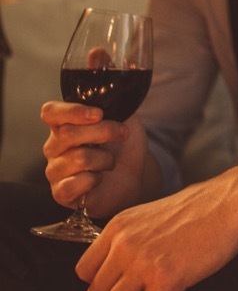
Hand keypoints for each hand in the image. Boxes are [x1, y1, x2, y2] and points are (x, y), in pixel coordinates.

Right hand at [40, 101, 146, 217]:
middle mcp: (54, 147)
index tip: (98, 114)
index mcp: (64, 125)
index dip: (72, 111)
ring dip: (105, 159)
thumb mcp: (125, 120)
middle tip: (122, 134)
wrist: (133, 178)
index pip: (50, 112)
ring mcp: (55, 171)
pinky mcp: (61, 193)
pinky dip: (95, 180)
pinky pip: (74, 184)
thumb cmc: (123, 148)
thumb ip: (116, 107)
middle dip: (103, 132)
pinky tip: (99, 179)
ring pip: (78, 158)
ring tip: (109, 162)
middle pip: (68, 133)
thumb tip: (115, 96)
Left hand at [75, 174, 237, 290]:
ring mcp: (143, 261)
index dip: (98, 288)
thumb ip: (135, 236)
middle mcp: (124, 243)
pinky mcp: (166, 278)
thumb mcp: (155, 214)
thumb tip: (128, 263)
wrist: (235, 201)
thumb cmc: (206, 206)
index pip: (85, 270)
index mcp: (119, 226)